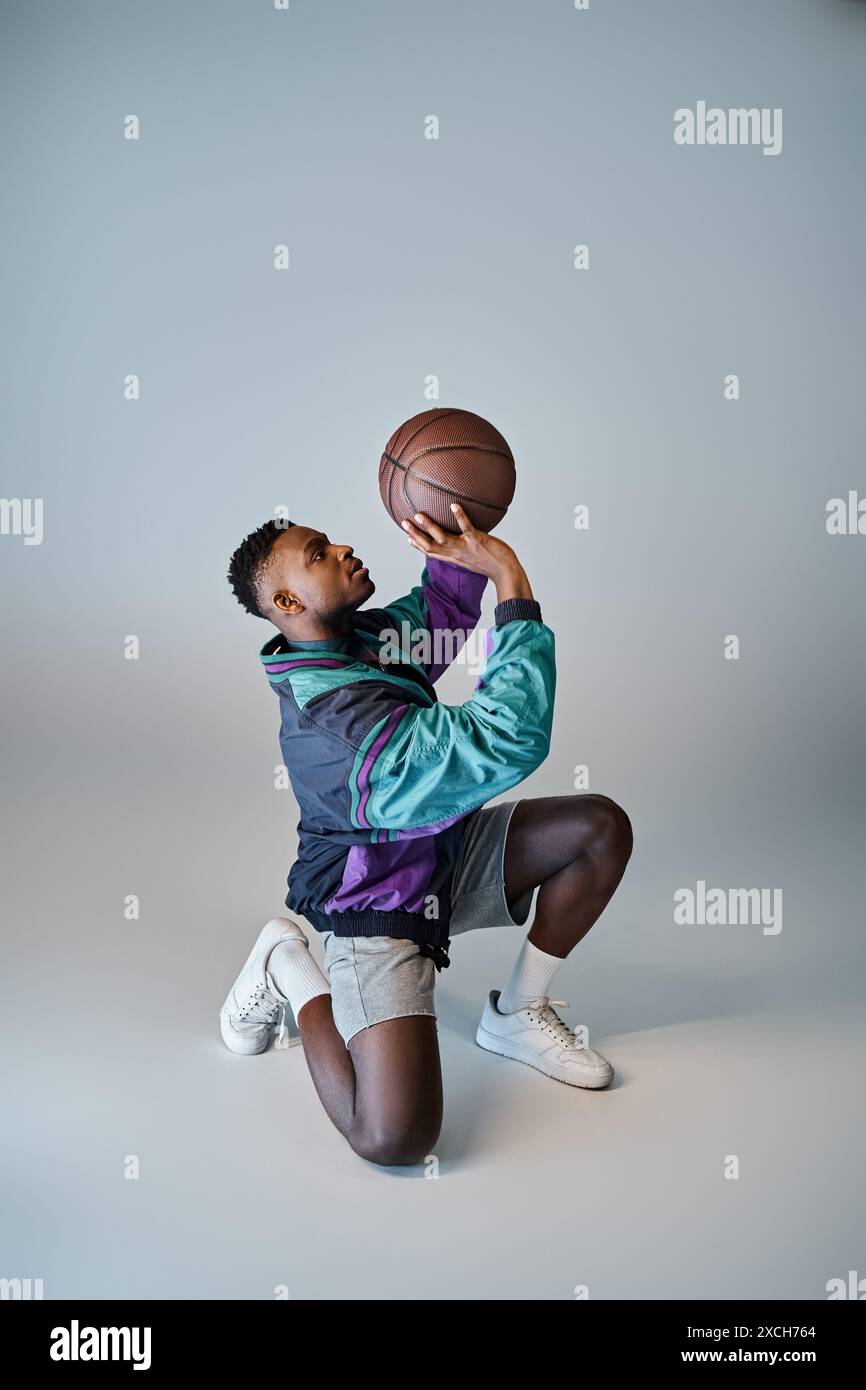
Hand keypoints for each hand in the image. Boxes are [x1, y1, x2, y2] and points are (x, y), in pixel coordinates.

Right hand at [402, 503, 533, 601]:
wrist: (506, 572)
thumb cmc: (491, 563)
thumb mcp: (472, 558)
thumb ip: (463, 549)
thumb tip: (462, 539)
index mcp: (453, 558)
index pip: (431, 553)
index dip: (418, 545)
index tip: (407, 537)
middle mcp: (455, 553)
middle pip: (430, 545)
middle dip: (415, 534)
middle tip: (404, 522)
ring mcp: (465, 547)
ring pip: (442, 538)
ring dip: (429, 527)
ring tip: (419, 515)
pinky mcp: (477, 540)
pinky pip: (466, 527)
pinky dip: (460, 516)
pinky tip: (454, 504)